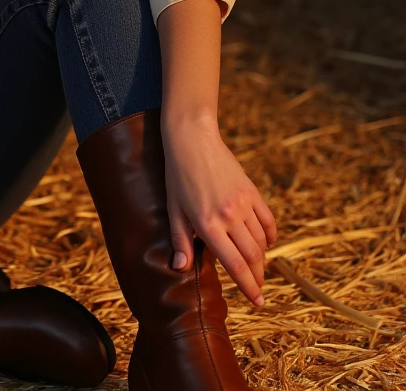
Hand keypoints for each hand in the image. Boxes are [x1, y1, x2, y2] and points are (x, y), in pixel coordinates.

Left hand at [162, 117, 276, 304]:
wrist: (192, 139)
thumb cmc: (177, 175)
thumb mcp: (173, 208)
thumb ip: (180, 239)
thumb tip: (179, 268)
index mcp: (207, 224)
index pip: (235, 265)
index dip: (248, 287)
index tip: (258, 302)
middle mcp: (229, 216)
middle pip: (252, 257)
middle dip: (257, 277)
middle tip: (258, 291)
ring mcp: (243, 203)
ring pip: (261, 241)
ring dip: (262, 258)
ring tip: (257, 269)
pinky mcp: (252, 191)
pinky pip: (268, 221)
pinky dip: (270, 236)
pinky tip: (266, 243)